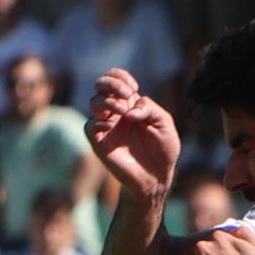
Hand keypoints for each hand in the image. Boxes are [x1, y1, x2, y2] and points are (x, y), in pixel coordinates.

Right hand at [87, 70, 180, 199]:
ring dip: (108, 102)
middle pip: (100, 86)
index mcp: (130, 104)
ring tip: (123, 111)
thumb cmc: (163, 150)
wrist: (157, 177)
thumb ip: (150, 109)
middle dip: (110, 83)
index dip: (120, 77)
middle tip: (126, 94)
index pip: (115, 80)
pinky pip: (90, 126)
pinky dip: (99, 122)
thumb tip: (130, 109)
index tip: (133, 88)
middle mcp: (116, 113)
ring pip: (94, 103)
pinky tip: (113, 126)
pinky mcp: (100, 143)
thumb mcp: (164, 124)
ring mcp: (107, 127)